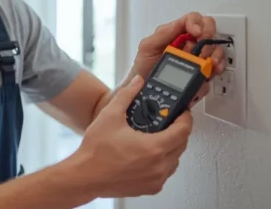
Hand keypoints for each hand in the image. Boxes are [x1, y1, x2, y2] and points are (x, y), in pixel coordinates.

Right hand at [69, 75, 192, 197]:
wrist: (85, 176)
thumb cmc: (96, 152)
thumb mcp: (110, 115)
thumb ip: (127, 95)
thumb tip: (137, 82)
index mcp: (153, 147)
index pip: (183, 130)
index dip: (185, 118)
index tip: (182, 112)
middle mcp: (158, 166)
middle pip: (182, 145)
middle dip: (179, 131)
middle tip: (170, 122)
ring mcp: (155, 179)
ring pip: (175, 160)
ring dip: (172, 147)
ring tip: (160, 137)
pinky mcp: (150, 188)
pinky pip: (166, 173)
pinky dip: (163, 163)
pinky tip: (151, 154)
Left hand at [132, 12, 225, 107]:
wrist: (148, 89)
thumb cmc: (145, 66)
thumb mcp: (147, 47)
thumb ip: (162, 34)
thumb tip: (178, 24)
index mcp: (176, 32)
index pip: (192, 19)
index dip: (197, 23)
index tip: (197, 32)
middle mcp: (189, 41)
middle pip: (208, 29)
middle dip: (208, 38)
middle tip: (201, 48)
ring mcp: (197, 55)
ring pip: (215, 47)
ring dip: (214, 54)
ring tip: (207, 62)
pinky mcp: (202, 70)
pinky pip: (216, 65)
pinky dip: (217, 67)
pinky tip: (211, 70)